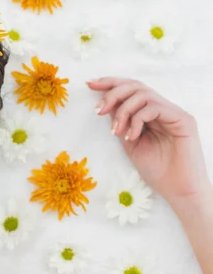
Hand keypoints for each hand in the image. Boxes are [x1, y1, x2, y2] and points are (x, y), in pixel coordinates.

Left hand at [87, 77, 211, 207]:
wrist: (178, 190)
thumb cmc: (156, 170)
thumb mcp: (129, 142)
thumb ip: (120, 122)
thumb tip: (105, 104)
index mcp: (150, 113)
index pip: (130, 89)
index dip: (109, 83)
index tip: (89, 84)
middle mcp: (162, 109)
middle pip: (135, 85)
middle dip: (112, 93)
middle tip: (98, 109)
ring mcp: (173, 113)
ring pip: (143, 93)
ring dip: (122, 110)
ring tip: (116, 130)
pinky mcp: (183, 119)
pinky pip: (153, 108)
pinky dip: (137, 120)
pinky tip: (131, 136)